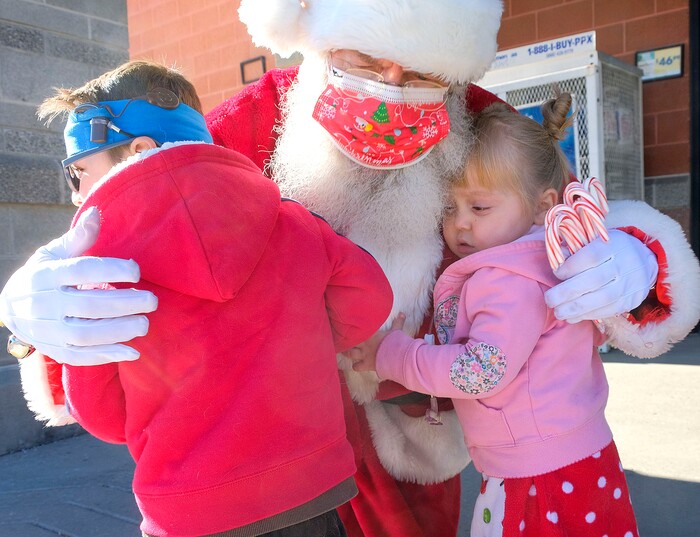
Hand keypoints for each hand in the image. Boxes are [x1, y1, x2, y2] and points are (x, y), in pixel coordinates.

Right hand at [0, 207, 157, 364]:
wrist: (8, 308)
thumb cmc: (41, 276)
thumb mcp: (53, 253)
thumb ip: (78, 238)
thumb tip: (96, 211)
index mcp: (46, 274)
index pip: (82, 271)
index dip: (112, 270)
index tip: (137, 271)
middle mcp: (44, 303)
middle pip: (88, 305)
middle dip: (124, 304)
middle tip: (152, 301)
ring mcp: (47, 330)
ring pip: (85, 334)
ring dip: (119, 331)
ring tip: (145, 323)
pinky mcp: (53, 349)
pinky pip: (80, 356)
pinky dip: (107, 356)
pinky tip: (132, 351)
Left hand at [346, 313, 405, 371]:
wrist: (397, 358)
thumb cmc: (396, 342)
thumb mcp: (397, 331)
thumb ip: (398, 322)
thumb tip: (402, 313)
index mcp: (370, 333)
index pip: (358, 328)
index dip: (352, 327)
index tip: (349, 326)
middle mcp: (364, 344)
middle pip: (350, 341)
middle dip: (346, 340)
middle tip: (343, 339)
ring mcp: (364, 355)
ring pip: (349, 353)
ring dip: (347, 353)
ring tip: (345, 352)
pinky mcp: (366, 365)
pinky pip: (356, 367)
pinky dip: (356, 366)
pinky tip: (356, 365)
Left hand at [544, 229, 657, 322]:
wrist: (644, 261)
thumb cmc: (610, 250)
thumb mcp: (595, 241)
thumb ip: (575, 248)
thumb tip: (557, 258)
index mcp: (612, 245)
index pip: (591, 256)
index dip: (571, 266)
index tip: (557, 273)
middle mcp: (623, 265)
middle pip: (594, 280)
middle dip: (567, 292)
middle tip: (549, 299)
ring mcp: (629, 284)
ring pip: (602, 299)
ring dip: (575, 309)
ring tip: (558, 312)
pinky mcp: (630, 301)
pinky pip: (608, 310)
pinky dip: (587, 315)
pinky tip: (572, 317)